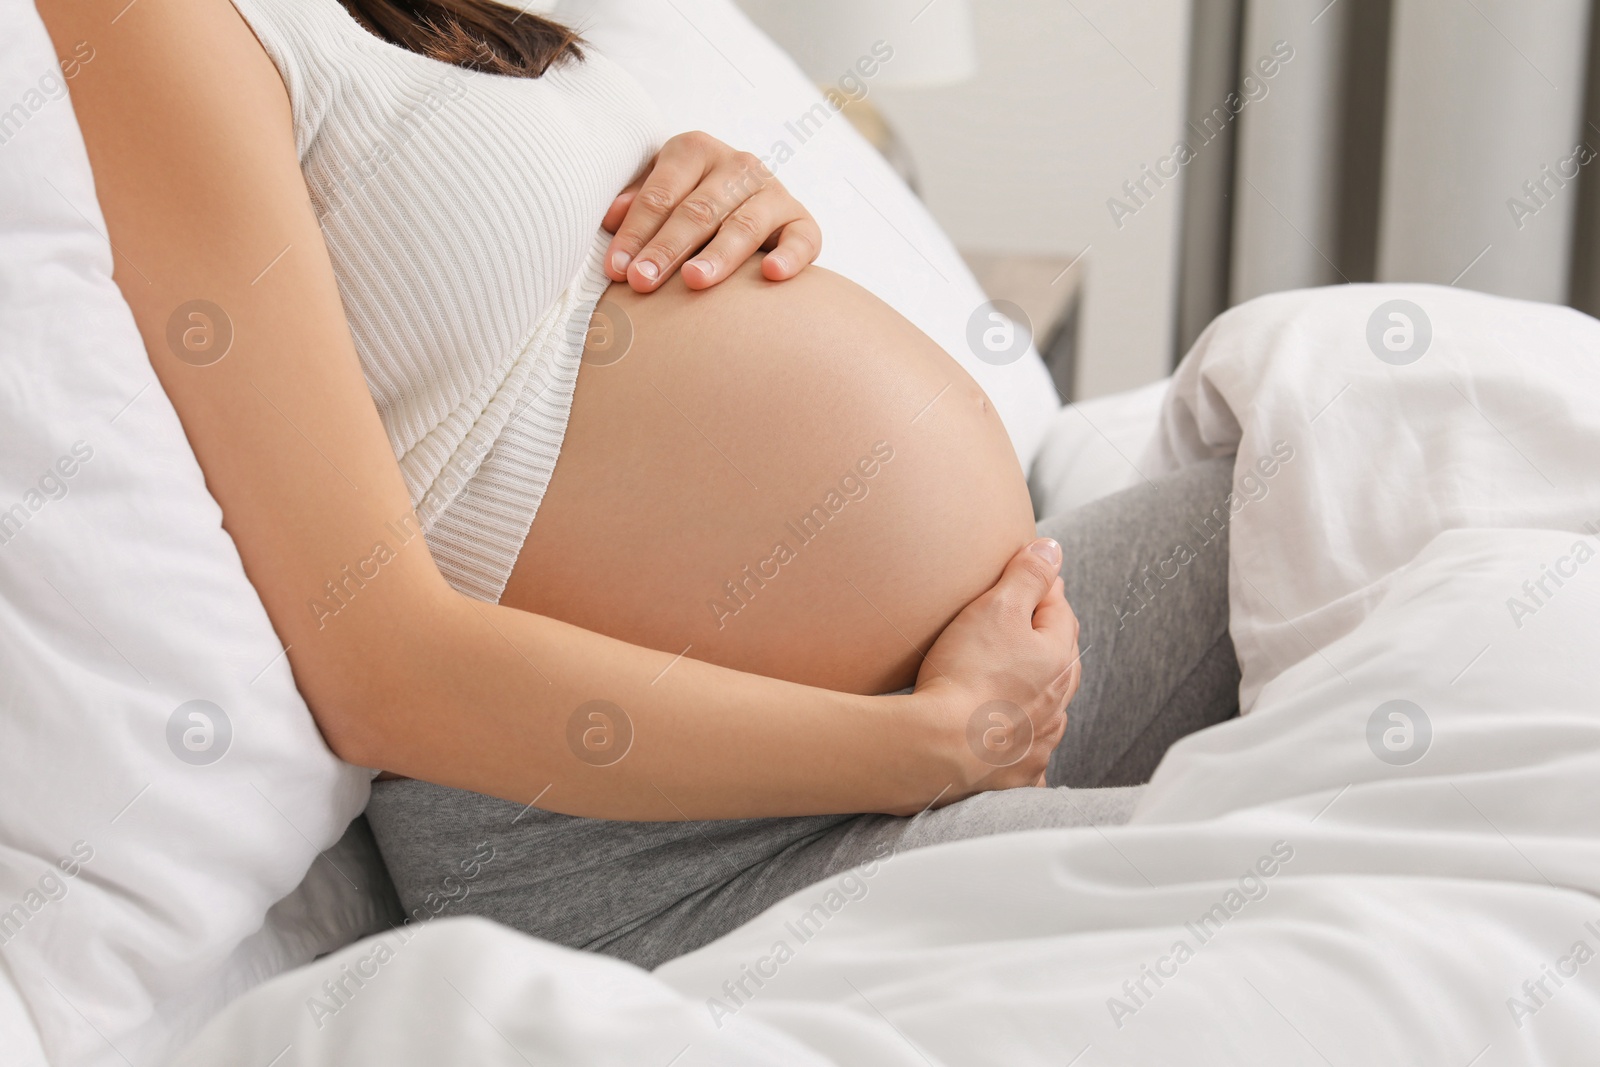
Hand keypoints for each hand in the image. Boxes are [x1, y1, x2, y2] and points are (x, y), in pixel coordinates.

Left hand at [602, 131, 820, 292]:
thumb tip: (610, 218)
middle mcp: (738, 163)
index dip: (635, 233)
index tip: (617, 270)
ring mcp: (773, 191)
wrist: (744, 202)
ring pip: (743, 226)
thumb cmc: (687, 202)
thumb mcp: (658, 192)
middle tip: (643, 281)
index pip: (660, 195)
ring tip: (694, 281)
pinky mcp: (801, 220)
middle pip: (697, 211)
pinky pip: (802, 239)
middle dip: (667, 249)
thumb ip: (635, 202)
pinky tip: (771, 274)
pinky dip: (790, 256)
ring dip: (718, 256)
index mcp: (695, 149)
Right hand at [909, 537, 1080, 807]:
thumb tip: (1053, 550)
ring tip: (1015, 682)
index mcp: (1059, 659)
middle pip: (1058, 660)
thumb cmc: (968, 672)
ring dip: (1036, 693)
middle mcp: (1059, 703)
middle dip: (1044, 639)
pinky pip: (1027, 758)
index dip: (1042, 589)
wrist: (940, 747)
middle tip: (1023, 623)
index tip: (1028, 576)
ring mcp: (1040, 741)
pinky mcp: (1017, 772)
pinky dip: (1020, 748)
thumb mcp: (996, 608)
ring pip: (1048, 709)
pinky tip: (1009, 747)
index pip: (1059, 611)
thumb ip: (1028, 576)